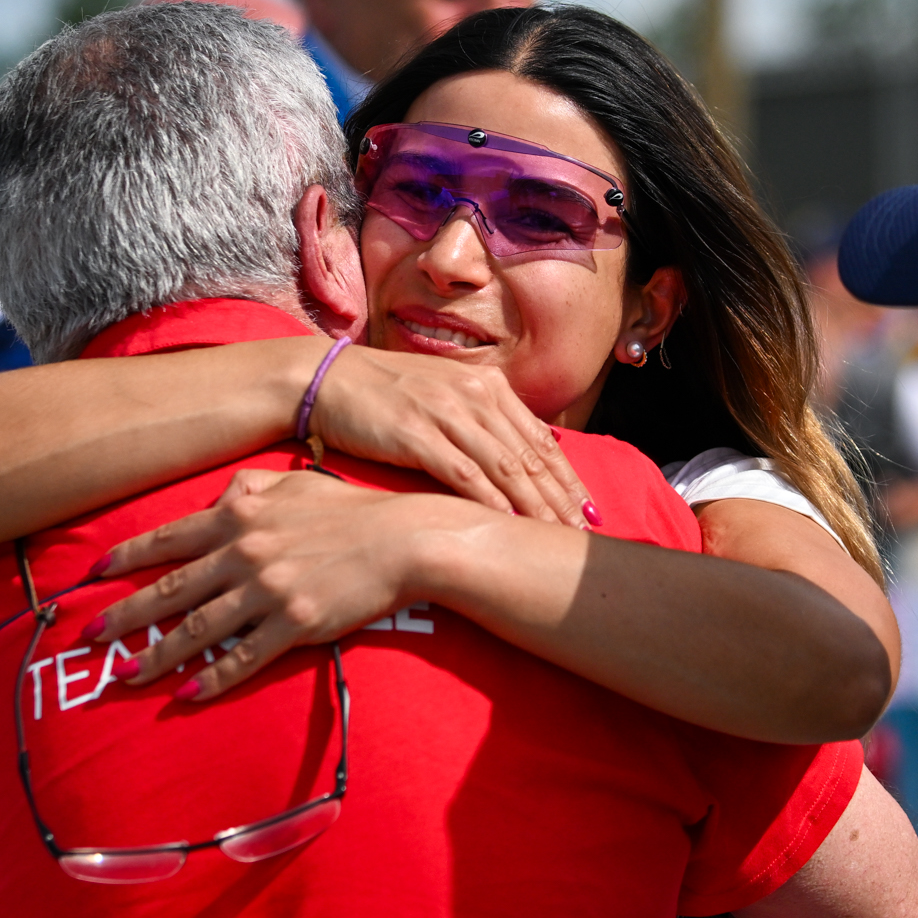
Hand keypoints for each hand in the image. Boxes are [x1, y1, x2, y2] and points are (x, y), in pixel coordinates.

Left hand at [91, 468, 466, 701]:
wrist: (405, 540)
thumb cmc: (352, 511)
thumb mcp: (297, 485)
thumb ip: (253, 489)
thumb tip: (222, 494)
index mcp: (241, 515)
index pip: (170, 538)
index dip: (128, 557)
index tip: (95, 575)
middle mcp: (244, 552)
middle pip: (171, 588)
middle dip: (125, 615)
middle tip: (88, 637)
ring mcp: (267, 590)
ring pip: (198, 628)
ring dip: (157, 655)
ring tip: (125, 675)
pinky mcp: (294, 624)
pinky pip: (242, 657)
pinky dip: (211, 679)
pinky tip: (185, 696)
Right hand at [306, 346, 591, 527]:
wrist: (328, 380)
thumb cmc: (385, 396)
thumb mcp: (444, 397)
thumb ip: (482, 422)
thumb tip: (517, 459)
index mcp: (488, 386)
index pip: (542, 439)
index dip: (569, 478)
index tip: (590, 511)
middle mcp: (474, 395)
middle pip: (532, 456)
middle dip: (562, 499)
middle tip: (586, 537)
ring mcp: (446, 413)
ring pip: (506, 467)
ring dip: (536, 506)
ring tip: (557, 537)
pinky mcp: (416, 433)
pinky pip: (464, 473)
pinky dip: (491, 501)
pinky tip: (508, 526)